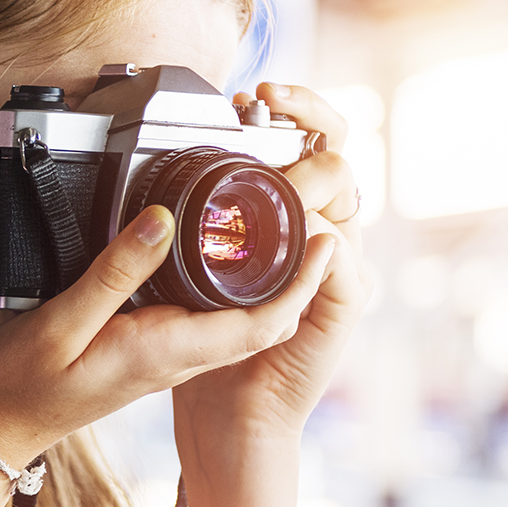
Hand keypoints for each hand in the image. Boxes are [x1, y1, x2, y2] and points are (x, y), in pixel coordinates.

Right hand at [0, 194, 339, 475]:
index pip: (259, 322)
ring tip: (279, 226)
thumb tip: (164, 220)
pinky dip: (224, 287)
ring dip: (265, 279)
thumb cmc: (16, 386)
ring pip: (235, 319)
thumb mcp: (60, 323)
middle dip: (296, 274)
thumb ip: (115, 273)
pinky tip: (214, 257)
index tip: (328, 237)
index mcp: (165, 352)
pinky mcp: (143, 351)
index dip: (302, 284)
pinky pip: (202, 319)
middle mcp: (173, 358)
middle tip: (311, 215)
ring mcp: (160, 358)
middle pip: (259, 319)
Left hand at [172, 83, 371, 453]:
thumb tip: (159, 175)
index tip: (255, 89)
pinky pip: (345, 264)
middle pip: (337, 154)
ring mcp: (339, 267)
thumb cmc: (204, 343)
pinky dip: (327, 242)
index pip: (307, 144)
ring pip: (348, 197)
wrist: (228, 417)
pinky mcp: (344, 306)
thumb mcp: (181, 270)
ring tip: (280, 156)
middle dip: (312, 117)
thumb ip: (182, 226)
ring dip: (316, 171)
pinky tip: (304, 229)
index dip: (293, 108)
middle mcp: (320, 232)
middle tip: (272, 99)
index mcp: (286, 219)